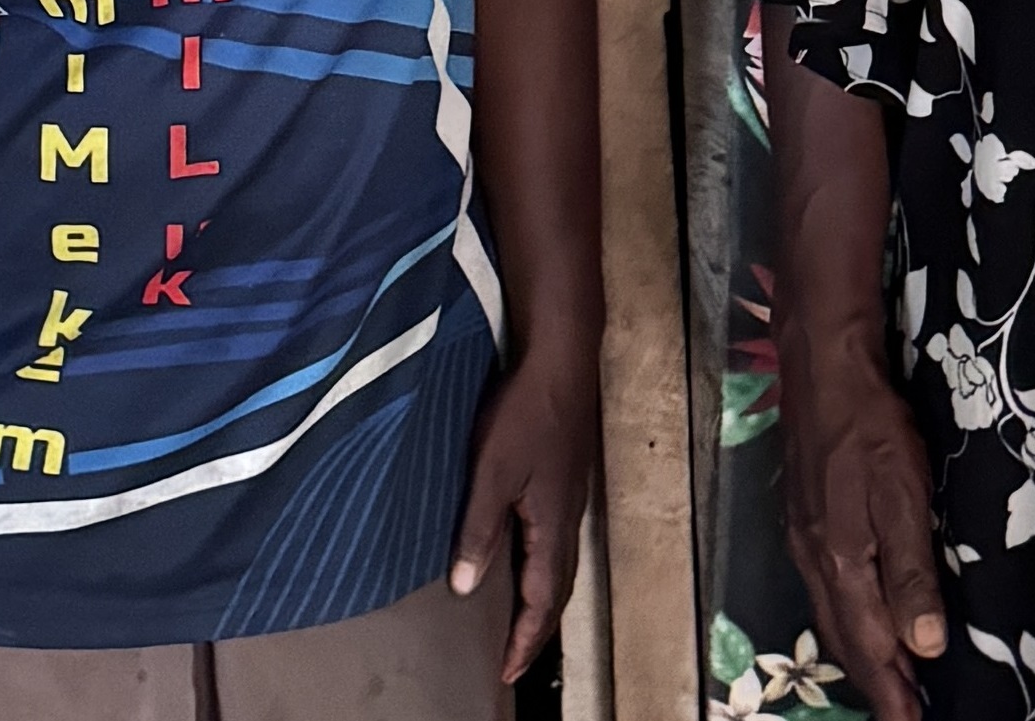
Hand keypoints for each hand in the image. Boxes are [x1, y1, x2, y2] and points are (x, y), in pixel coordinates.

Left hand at [452, 351, 600, 680]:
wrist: (562, 361)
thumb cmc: (526, 413)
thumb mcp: (491, 472)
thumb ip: (478, 530)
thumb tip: (466, 588)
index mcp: (551, 527)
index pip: (542, 602)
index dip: (525, 641)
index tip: (507, 673)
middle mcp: (567, 520)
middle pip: (557, 591)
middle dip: (536, 631)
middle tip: (514, 660)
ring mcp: (569, 499)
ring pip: (559, 566)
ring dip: (541, 601)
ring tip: (519, 623)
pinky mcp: (564, 481)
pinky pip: (556, 542)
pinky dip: (542, 569)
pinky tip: (524, 558)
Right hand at [777, 327, 947, 720]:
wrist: (822, 365)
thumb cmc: (871, 426)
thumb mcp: (904, 495)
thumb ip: (912, 572)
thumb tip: (923, 646)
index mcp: (842, 561)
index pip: (869, 647)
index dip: (891, 692)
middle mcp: (815, 559)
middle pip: (844, 640)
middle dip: (874, 683)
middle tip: (903, 713)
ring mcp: (804, 538)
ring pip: (832, 615)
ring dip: (860, 654)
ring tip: (888, 679)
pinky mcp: (805, 517)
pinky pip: (825, 589)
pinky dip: (847, 618)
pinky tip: (862, 615)